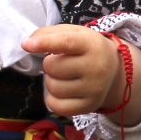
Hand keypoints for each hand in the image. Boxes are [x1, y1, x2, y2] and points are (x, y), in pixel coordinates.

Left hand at [22, 25, 140, 123]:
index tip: (26, 45)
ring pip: (52, 87)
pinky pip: (56, 105)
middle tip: (61, 62)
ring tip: (64, 76)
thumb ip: (49, 33)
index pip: (66, 42)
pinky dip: (52, 99)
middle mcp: (96, 68)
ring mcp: (94, 89)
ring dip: (51, 80)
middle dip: (49, 64)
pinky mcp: (89, 106)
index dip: (45, 43)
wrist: (114, 71)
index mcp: (91, 44)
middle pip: (52, 67)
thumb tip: (27, 43)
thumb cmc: (86, 49)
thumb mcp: (73, 33)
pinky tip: (63, 91)